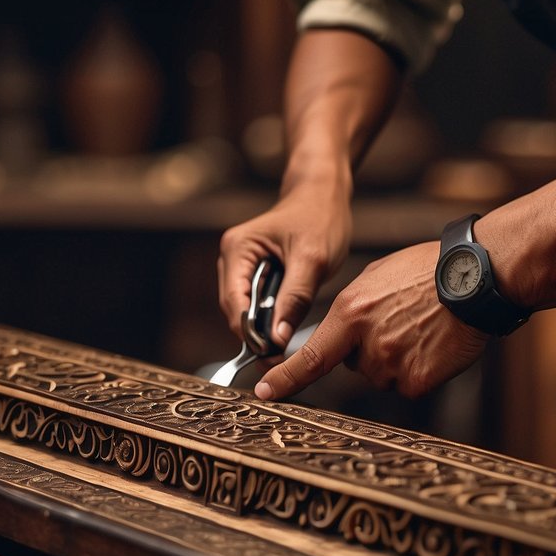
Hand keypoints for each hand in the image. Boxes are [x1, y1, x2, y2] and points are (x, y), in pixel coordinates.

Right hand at [218, 189, 351, 346]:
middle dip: (254, 334)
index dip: (248, 332)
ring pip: (245, 309)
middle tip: (278, 358)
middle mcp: (232, 257)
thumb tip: (277, 338)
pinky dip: (268, 317)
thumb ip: (294, 298)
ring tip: (282, 348)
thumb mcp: (312, 259)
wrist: (323, 197)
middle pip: (235, 309)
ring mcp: (241, 265)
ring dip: (261, 327)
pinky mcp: (254, 272)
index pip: (233, 301)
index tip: (269, 354)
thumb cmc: (319, 218)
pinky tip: (283, 328)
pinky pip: (256, 302)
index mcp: (238, 248)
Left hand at [254, 241, 488, 400]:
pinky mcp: (417, 382)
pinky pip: (408, 384)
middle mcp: (367, 344)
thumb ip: (352, 311)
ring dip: (396, 359)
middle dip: (370, 349)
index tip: (264, 392)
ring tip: (421, 328)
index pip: (311, 357)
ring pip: (383, 375)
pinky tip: (434, 345)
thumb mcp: (374, 279)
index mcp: (350, 314)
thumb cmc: (426, 272)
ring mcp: (392, 365)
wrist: (474, 280)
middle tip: (400, 321)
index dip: (285, 378)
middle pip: (356, 364)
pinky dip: (420, 370)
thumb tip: (344, 337)